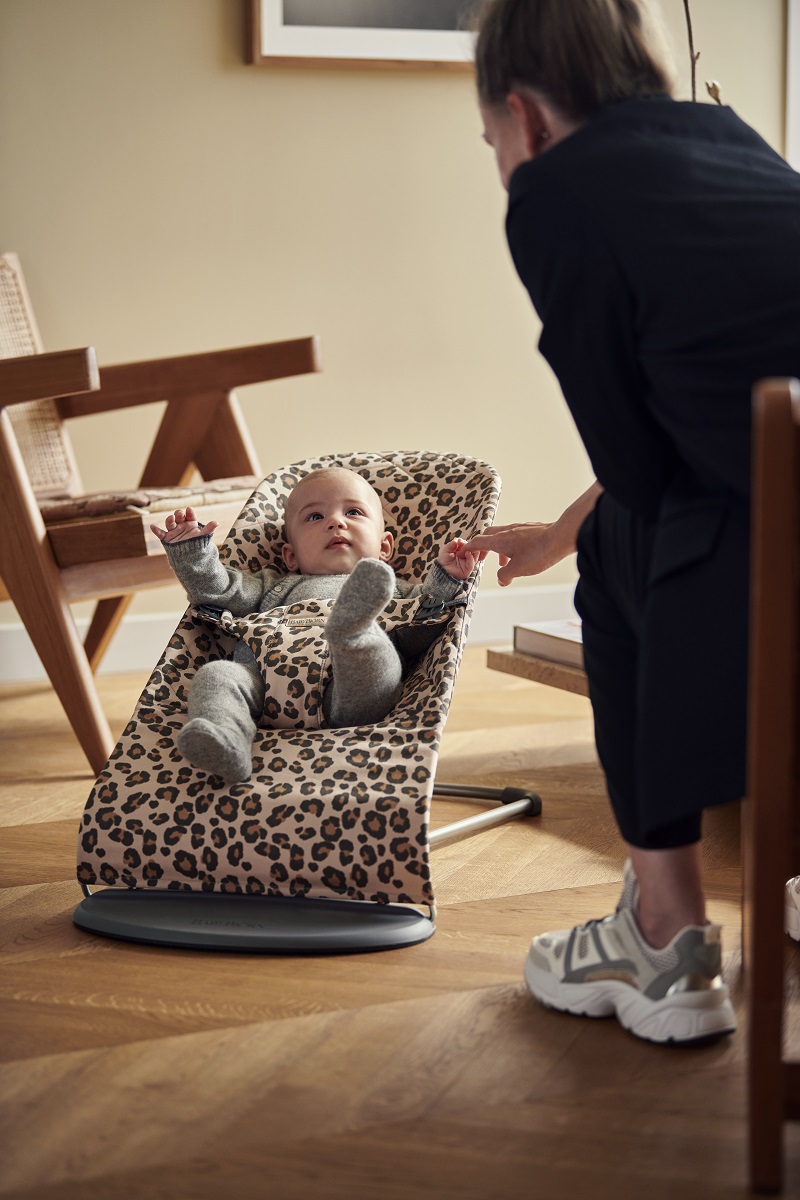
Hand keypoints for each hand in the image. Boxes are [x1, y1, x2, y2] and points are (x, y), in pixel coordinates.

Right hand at [150, 506, 217, 544]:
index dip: (189, 512)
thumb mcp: (203, 537)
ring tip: (171, 518)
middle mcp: (181, 525)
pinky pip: (160, 533)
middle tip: (180, 514)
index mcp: (190, 523)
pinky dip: (155, 530)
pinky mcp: (167, 538)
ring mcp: (173, 531)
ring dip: (170, 520)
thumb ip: (208, 529)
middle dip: (179, 514)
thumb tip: (216, 522)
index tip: (189, 510)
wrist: (190, 558)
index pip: (189, 515)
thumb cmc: (197, 545)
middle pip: (178, 516)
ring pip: (170, 523)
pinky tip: (152, 526)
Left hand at [438, 537, 483, 580]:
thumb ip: (451, 545)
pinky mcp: (467, 570)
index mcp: (462, 553)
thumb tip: (457, 539)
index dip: (465, 543)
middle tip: (463, 543)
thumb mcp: (446, 551)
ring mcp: (468, 564)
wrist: (440, 571)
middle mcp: (466, 558)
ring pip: (475, 556)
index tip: (460, 541)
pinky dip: (470, 558)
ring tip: (466, 547)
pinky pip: (471, 564)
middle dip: (469, 546)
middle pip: (473, 550)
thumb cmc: (443, 562)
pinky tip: (467, 553)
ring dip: (471, 551)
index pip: (468, 546)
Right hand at [463, 483, 601, 585]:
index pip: (477, 541)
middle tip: (482, 558)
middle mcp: (508, 531)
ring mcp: (520, 528)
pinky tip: (521, 556)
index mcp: (499, 540)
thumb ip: (504, 575)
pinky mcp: (531, 530)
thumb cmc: (539, 552)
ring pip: (503, 536)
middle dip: (483, 547)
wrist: (561, 537)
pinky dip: (511, 546)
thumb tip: (502, 579)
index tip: (463, 553)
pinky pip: (515, 536)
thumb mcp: (517, 569)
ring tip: (505, 564)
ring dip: (499, 549)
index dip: (468, 548)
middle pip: (488, 535)